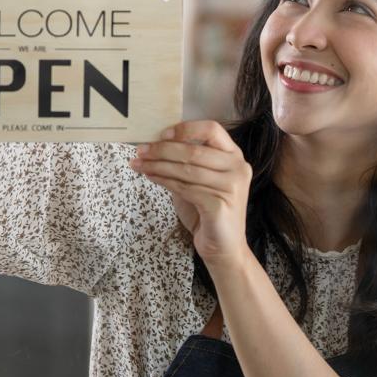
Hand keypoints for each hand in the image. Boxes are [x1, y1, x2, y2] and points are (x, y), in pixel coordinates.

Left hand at [130, 121, 252, 267]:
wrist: (223, 247)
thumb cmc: (207, 211)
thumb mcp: (197, 180)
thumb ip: (186, 161)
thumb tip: (155, 144)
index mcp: (234, 155)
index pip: (212, 129)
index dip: (185, 129)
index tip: (161, 134)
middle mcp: (237, 167)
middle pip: (194, 150)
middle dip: (162, 149)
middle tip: (140, 150)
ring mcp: (231, 186)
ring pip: (186, 169)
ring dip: (158, 165)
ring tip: (139, 164)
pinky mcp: (220, 204)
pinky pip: (185, 187)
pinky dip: (164, 181)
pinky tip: (151, 177)